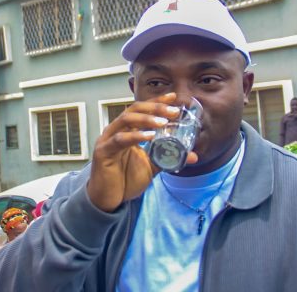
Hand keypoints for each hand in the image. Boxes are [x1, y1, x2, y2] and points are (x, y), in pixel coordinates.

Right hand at [87, 93, 197, 211]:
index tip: (174, 97)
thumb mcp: (151, 166)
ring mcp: (107, 140)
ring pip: (126, 120)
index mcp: (126, 131)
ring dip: (146, 119)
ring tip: (163, 122)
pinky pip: (119, 140)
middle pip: (134, 109)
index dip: (157, 101)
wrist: (108, 200)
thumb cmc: (125, 180)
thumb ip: (169, 158)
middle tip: (173, 110)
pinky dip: (135, 136)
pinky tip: (149, 136)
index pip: (142, 110)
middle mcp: (116, 131)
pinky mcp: (103, 152)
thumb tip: (193, 156)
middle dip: (155, 107)